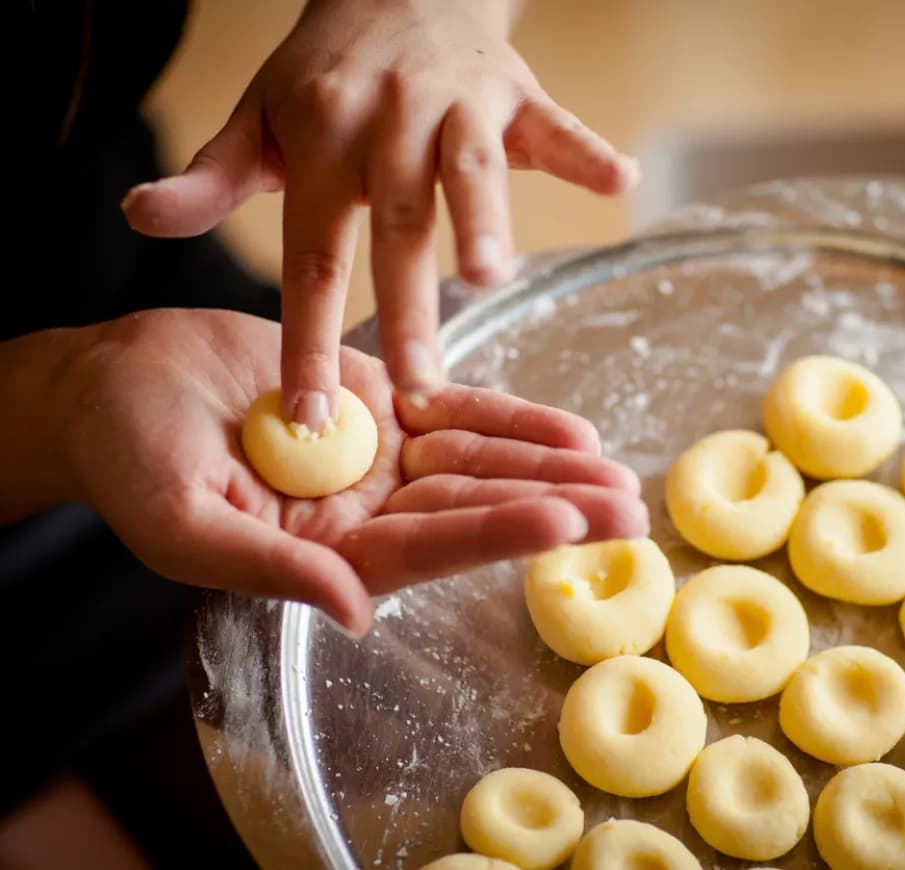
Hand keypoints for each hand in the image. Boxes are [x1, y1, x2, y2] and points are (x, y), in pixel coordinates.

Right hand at [60, 309, 646, 635]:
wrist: (113, 381)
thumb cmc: (127, 457)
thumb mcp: (184, 520)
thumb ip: (272, 568)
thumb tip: (357, 613)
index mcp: (325, 553)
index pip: (428, 548)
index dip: (496, 534)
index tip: (564, 523)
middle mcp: (365, 509)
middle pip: (474, 508)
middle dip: (552, 505)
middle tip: (629, 508)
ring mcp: (377, 453)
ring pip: (478, 460)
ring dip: (547, 462)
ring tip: (615, 467)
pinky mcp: (376, 397)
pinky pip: (453, 408)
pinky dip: (507, 415)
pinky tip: (565, 429)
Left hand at [122, 0, 637, 428]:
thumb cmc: (326, 72)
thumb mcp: (258, 117)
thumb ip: (210, 176)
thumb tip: (135, 215)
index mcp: (322, 139)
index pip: (312, 254)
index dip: (310, 337)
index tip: (311, 415)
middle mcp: (388, 122)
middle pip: (397, 225)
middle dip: (408, 305)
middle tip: (418, 386)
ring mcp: (456, 103)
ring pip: (471, 167)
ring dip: (485, 216)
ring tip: (491, 276)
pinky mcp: (515, 93)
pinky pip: (555, 123)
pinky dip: (586, 152)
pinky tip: (620, 181)